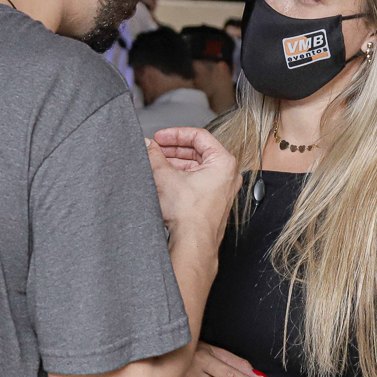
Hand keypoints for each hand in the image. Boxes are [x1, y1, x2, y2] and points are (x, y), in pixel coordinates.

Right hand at [145, 127, 240, 241]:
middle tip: (156, 150)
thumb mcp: (165, 177)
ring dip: (176, 163)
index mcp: (224, 162)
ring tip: (157, 165)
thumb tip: (148, 146)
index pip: (199, 136)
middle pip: (198, 151)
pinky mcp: (214, 201)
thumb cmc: (190, 215)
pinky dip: (182, 177)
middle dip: (174, 150)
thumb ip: (155, 156)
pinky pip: (198, 181)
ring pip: (197, 167)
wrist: (193, 243)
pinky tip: (166, 179)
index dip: (175, 134)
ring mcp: (222, 189)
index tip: (161, 137)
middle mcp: (228, 175)